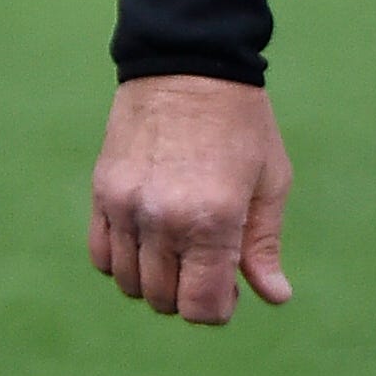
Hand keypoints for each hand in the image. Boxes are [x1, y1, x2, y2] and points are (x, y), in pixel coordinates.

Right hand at [90, 74, 294, 324]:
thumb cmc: (242, 124)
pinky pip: (101, 255)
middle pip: (164, 300)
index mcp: (213, 220)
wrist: (188, 66)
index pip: (200, 306)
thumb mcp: (269, 182)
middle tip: (209, 266)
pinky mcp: (102, 193)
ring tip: (180, 251)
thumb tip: (273, 297)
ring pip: (129, 283)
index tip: (229, 291)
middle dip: (190, 295)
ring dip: (156, 281)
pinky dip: (123, 261)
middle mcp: (163, 220)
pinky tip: (149, 242)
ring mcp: (126, 208)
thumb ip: (264, 246)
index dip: (217, 310)